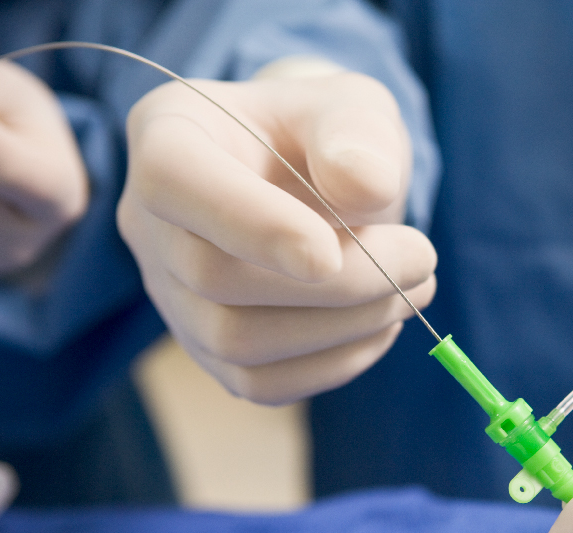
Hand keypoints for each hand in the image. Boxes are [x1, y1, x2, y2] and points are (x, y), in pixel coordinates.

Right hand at [117, 67, 435, 402]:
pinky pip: (262, 383)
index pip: (175, 181)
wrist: (320, 182)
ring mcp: (173, 292)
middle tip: (421, 260)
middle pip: (215, 277)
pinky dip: (335, 363)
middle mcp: (150, 220)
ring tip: (413, 289)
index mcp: (169, 134)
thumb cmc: (328, 137)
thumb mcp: (353, 108)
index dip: (252, 224)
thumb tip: (364, 188)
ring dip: (345, 327)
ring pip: (237, 343)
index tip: (332, 253)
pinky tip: (380, 324)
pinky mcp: (209, 348)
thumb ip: (358, 133)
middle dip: (336, 283)